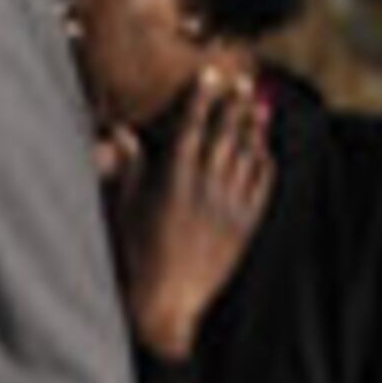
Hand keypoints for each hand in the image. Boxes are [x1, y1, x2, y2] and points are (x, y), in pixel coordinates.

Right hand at [115, 67, 273, 361]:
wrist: (165, 307)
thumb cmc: (134, 259)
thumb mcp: (122, 212)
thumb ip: (126, 169)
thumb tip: (117, 134)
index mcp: (172, 183)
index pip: (191, 128)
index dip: (202, 98)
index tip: (210, 75)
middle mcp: (205, 189)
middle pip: (225, 135)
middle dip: (234, 105)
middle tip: (243, 81)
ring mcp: (229, 207)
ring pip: (247, 155)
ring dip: (253, 128)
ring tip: (257, 106)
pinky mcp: (245, 227)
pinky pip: (261, 185)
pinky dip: (263, 163)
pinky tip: (264, 150)